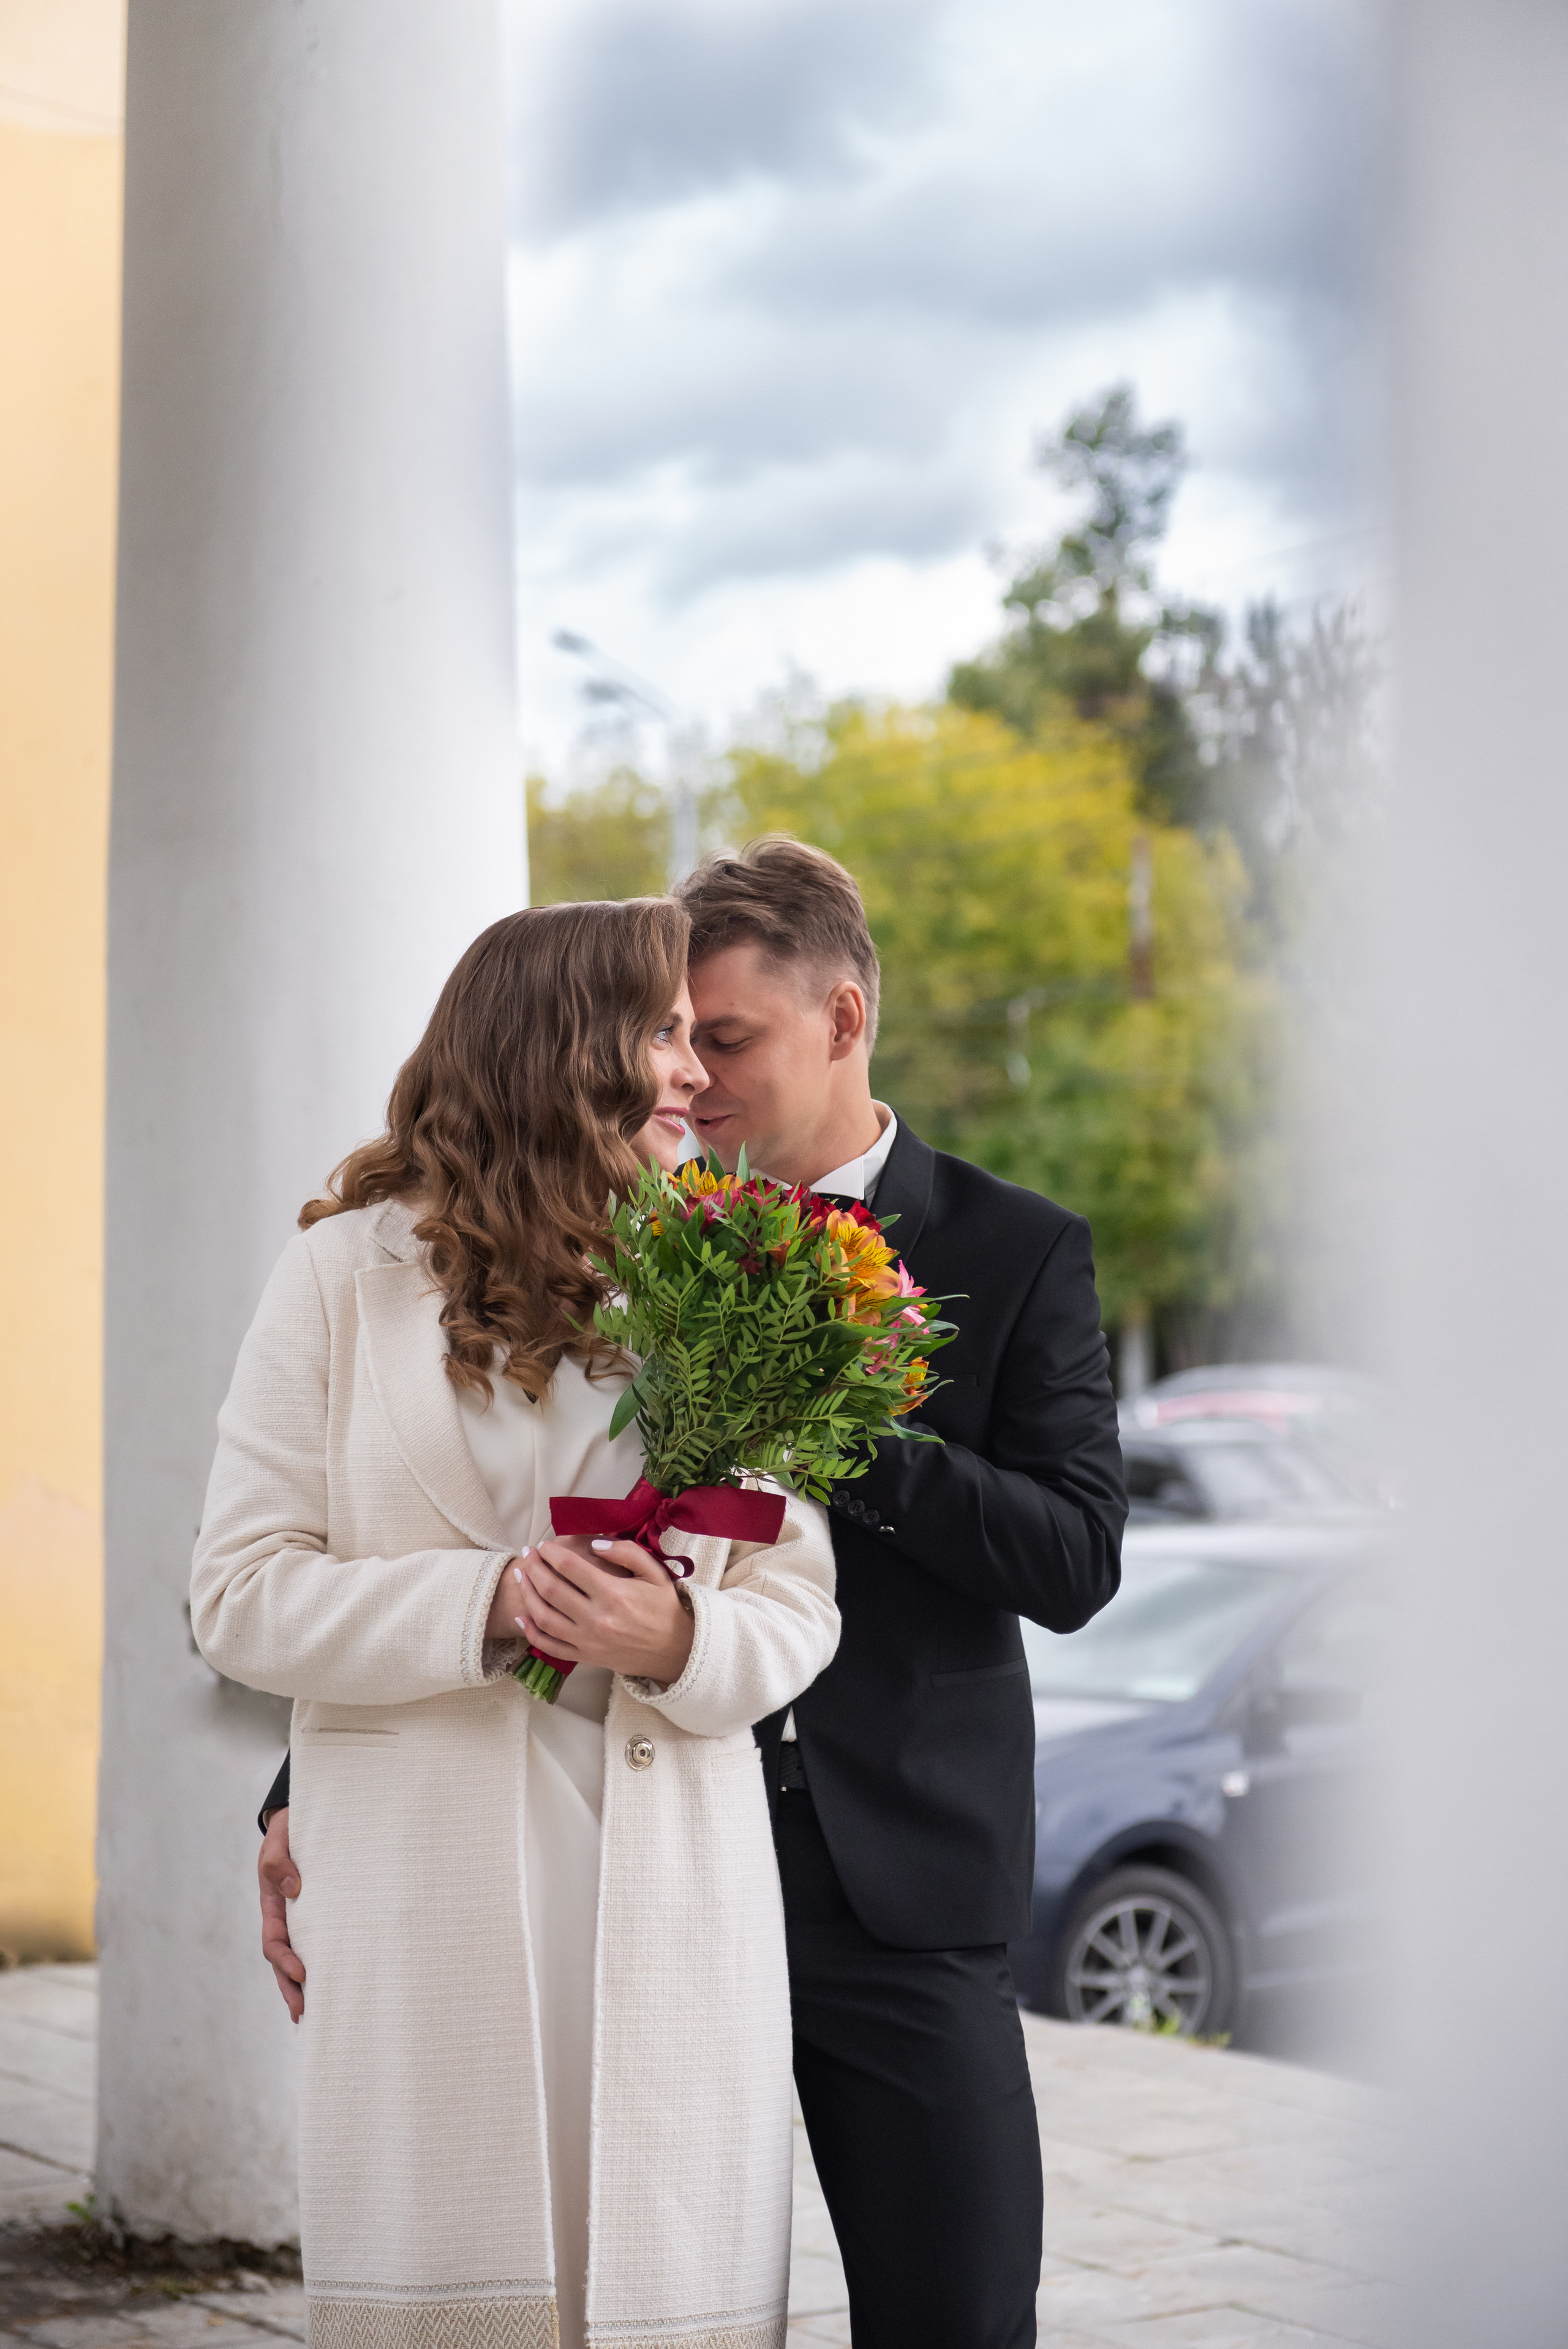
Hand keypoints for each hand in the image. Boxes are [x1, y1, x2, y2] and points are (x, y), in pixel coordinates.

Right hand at [259, 1808, 304, 2022]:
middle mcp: (287, 1917)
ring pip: (302, 1955)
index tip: (302, 1974)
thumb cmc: (289, 1832)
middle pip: (285, 1960)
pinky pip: (321, 1939)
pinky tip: (341, 1976)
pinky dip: (325, 1960)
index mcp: (273, 1905)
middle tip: (303, 2012)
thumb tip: (293, 1887)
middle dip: (291, 1988)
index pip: (274, 1941)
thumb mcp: (277, 1842)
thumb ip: (278, 1861)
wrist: (300, 1820)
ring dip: (305, 1984)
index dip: (285, 1961)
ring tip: (318, 2010)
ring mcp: (303, 1917)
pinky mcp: (322, 1912)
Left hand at [510, 1536, 694, 1686]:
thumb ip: (626, 1552)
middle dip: (534, 1567)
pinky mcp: (585, 1657)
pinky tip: (522, 1615)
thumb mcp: (654, 1572)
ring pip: (544, 1617)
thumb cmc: (664, 1608)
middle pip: (551, 1589)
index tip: (544, 1545)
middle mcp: (596, 1618)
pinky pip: (550, 1645)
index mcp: (613, 1594)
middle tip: (528, 1553)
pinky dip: (531, 1631)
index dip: (551, 1553)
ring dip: (527, 1594)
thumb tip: (594, 1544)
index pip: (570, 1567)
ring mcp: (588, 1641)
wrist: (675, 1650)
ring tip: (522, 1576)